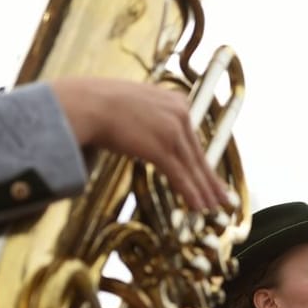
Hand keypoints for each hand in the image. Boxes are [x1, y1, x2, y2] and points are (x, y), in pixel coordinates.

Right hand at [49, 77, 229, 212]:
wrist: (84, 103)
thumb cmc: (98, 103)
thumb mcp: (135, 102)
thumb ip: (151, 115)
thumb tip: (149, 131)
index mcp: (176, 100)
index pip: (192, 138)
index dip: (201, 162)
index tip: (210, 175)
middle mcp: (179, 114)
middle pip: (198, 154)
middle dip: (210, 180)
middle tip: (223, 197)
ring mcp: (172, 132)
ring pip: (192, 168)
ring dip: (204, 192)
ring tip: (213, 207)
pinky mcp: (160, 148)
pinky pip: (180, 175)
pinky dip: (190, 193)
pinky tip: (198, 206)